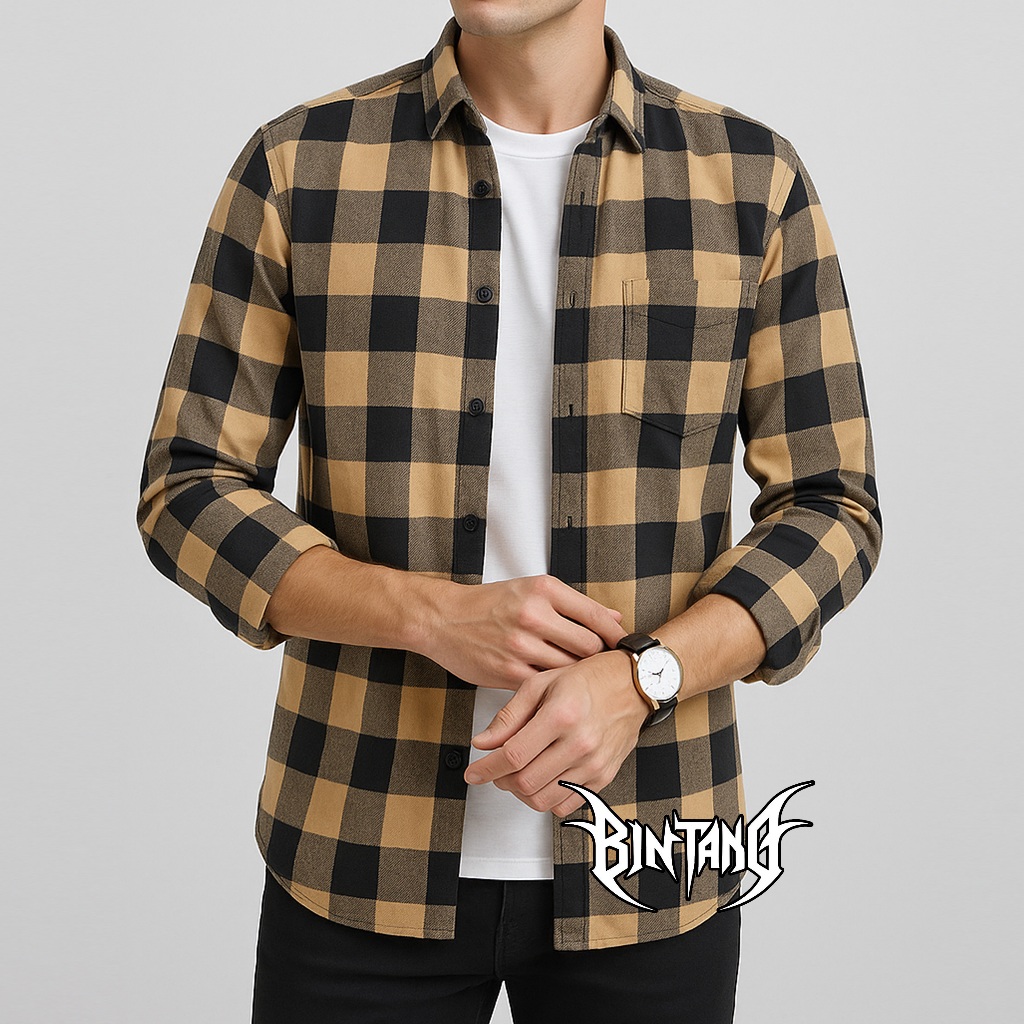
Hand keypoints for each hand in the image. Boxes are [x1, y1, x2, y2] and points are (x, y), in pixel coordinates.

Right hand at [416, 574, 623, 690]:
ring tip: (579, 677)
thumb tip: (616, 619)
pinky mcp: (509, 672)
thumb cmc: (491, 604)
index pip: (595, 616)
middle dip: (597, 658)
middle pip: (588, 646)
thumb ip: (574, 605)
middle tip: (600, 665)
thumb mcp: (532, 590)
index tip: (623, 645)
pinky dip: (553, 688)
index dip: (615, 635)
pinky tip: (554, 686)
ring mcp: (521, 645)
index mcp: (543, 590)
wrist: (444, 619)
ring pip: (569, 669)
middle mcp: (533, 615)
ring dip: (576, 676)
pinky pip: (546, 685)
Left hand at [463, 648, 649, 816]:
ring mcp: (594, 763)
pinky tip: (542, 779)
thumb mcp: (541, 683)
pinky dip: (546, 799)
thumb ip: (509, 716)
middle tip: (496, 768)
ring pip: (543, 800)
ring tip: (517, 773)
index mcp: (561, 715)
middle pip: (525, 782)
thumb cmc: (588, 679)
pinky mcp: (604, 776)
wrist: (633, 684)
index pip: (513, 755)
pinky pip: (566, 805)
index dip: (486, 768)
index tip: (473, 773)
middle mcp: (580, 743)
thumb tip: (482, 743)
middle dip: (501, 780)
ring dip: (521, 793)